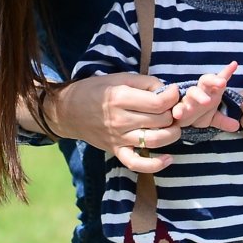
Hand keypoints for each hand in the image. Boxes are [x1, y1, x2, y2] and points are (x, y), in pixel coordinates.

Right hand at [51, 73, 179, 172]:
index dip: (172, 97)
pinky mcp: (116, 151)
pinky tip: (168, 158)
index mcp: (120, 98)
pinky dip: (155, 164)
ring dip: (172, 134)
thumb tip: (169, 91)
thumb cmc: (95, 90)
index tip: (173, 92)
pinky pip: (137, 163)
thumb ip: (145, 82)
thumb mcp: (119, 78)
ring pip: (155, 140)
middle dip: (173, 113)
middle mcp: (120, 120)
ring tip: (173, 127)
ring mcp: (118, 138)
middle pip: (160, 121)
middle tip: (171, 108)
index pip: (158, 102)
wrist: (68, 111)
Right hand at [170, 61, 240, 130]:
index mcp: (210, 91)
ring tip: (207, 101)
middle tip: (223, 83)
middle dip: (214, 80)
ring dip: (199, 96)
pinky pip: (178, 107)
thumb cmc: (198, 112)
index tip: (234, 65)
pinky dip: (178, 110)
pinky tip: (178, 115)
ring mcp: (188, 99)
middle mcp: (199, 91)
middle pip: (206, 80)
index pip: (218, 79)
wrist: (180, 119)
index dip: (226, 72)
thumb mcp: (212, 118)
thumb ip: (223, 120)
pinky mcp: (178, 108)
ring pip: (193, 92)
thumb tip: (236, 126)